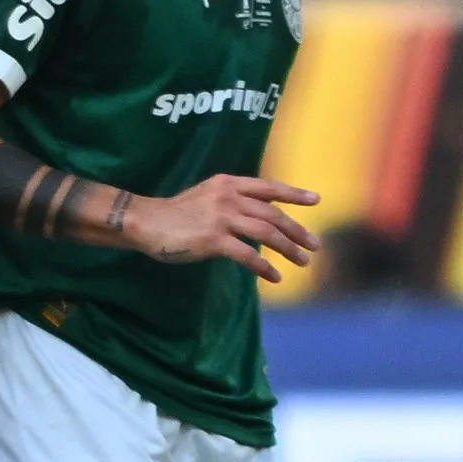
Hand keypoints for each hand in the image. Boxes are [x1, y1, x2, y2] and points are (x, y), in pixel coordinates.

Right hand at [138, 174, 322, 275]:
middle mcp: (229, 197)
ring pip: (266, 233)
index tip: (316, 200)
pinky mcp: (213, 240)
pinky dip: (264, 268)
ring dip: (288, 249)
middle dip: (297, 231)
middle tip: (314, 245)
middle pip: (273, 215)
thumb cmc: (174, 212)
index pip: (269, 188)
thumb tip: (258, 215)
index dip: (294, 194)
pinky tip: (274, 277)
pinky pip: (248, 255)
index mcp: (229, 184)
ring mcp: (222, 218)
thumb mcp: (206, 195)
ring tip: (302, 262)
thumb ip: (231, 200)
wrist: (146, 221)